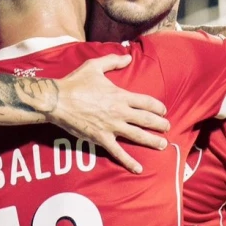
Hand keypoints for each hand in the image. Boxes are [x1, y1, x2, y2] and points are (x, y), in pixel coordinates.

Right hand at [48, 54, 169, 173]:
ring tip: (163, 145)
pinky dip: (129, 161)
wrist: (57, 101)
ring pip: (137, 135)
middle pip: (146, 119)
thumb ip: (113, 61)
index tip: (163, 110)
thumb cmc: (75, 82)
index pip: (146, 102)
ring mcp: (111, 127)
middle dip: (160, 124)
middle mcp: (119, 112)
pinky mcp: (101, 138)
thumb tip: (128, 56)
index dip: (157, 107)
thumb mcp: (94, 66)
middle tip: (168, 128)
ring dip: (152, 141)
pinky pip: (118, 152)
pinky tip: (139, 169)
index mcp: (120, 95)